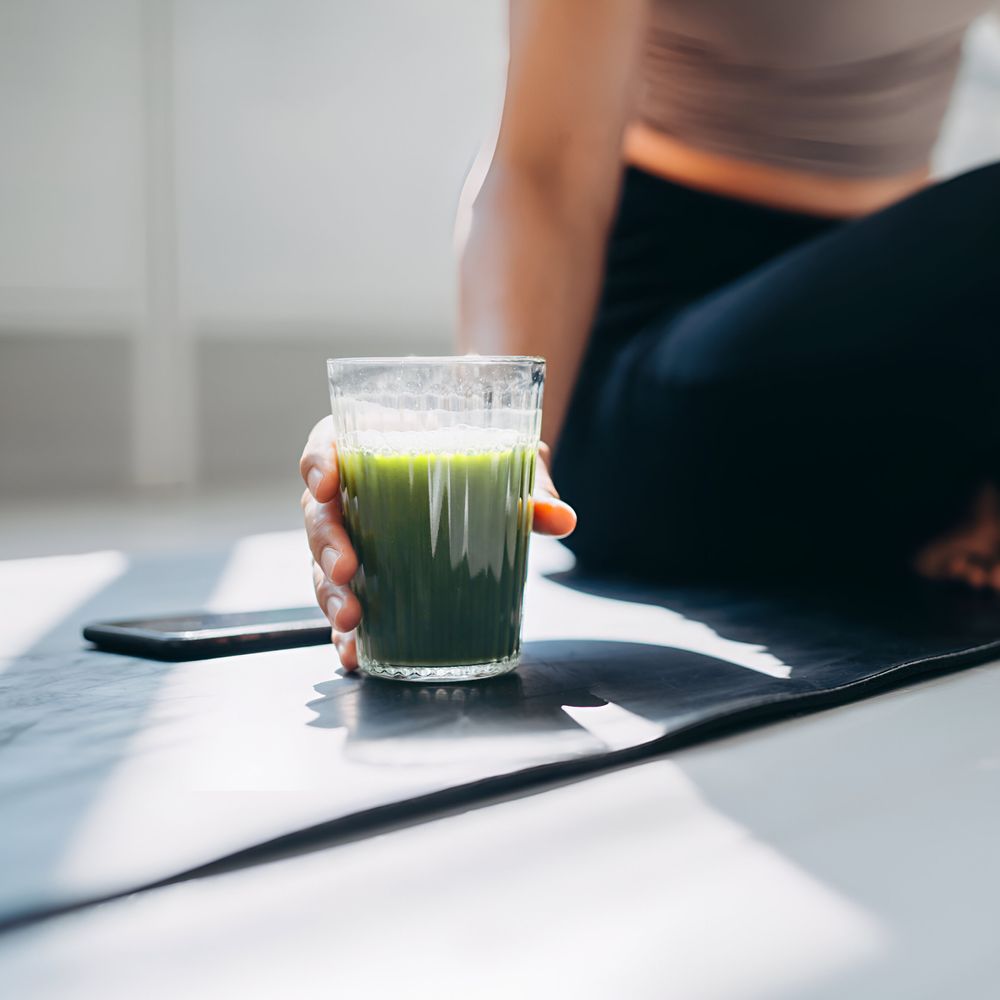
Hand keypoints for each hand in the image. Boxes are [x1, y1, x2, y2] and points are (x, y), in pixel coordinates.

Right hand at [299, 416, 576, 670]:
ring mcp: (353, 540)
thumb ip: (529, 485)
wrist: (480, 486)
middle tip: (346, 570)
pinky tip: (354, 654)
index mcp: (368, 447)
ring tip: (351, 621)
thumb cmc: (479, 463)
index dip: (318, 463)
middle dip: (326, 544)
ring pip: (321, 565)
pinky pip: (346, 603)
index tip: (325, 483)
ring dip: (329, 595)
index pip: (326, 446)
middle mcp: (350, 494)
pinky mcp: (364, 580)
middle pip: (318, 514)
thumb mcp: (506, 464)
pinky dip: (346, 633)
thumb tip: (562, 519)